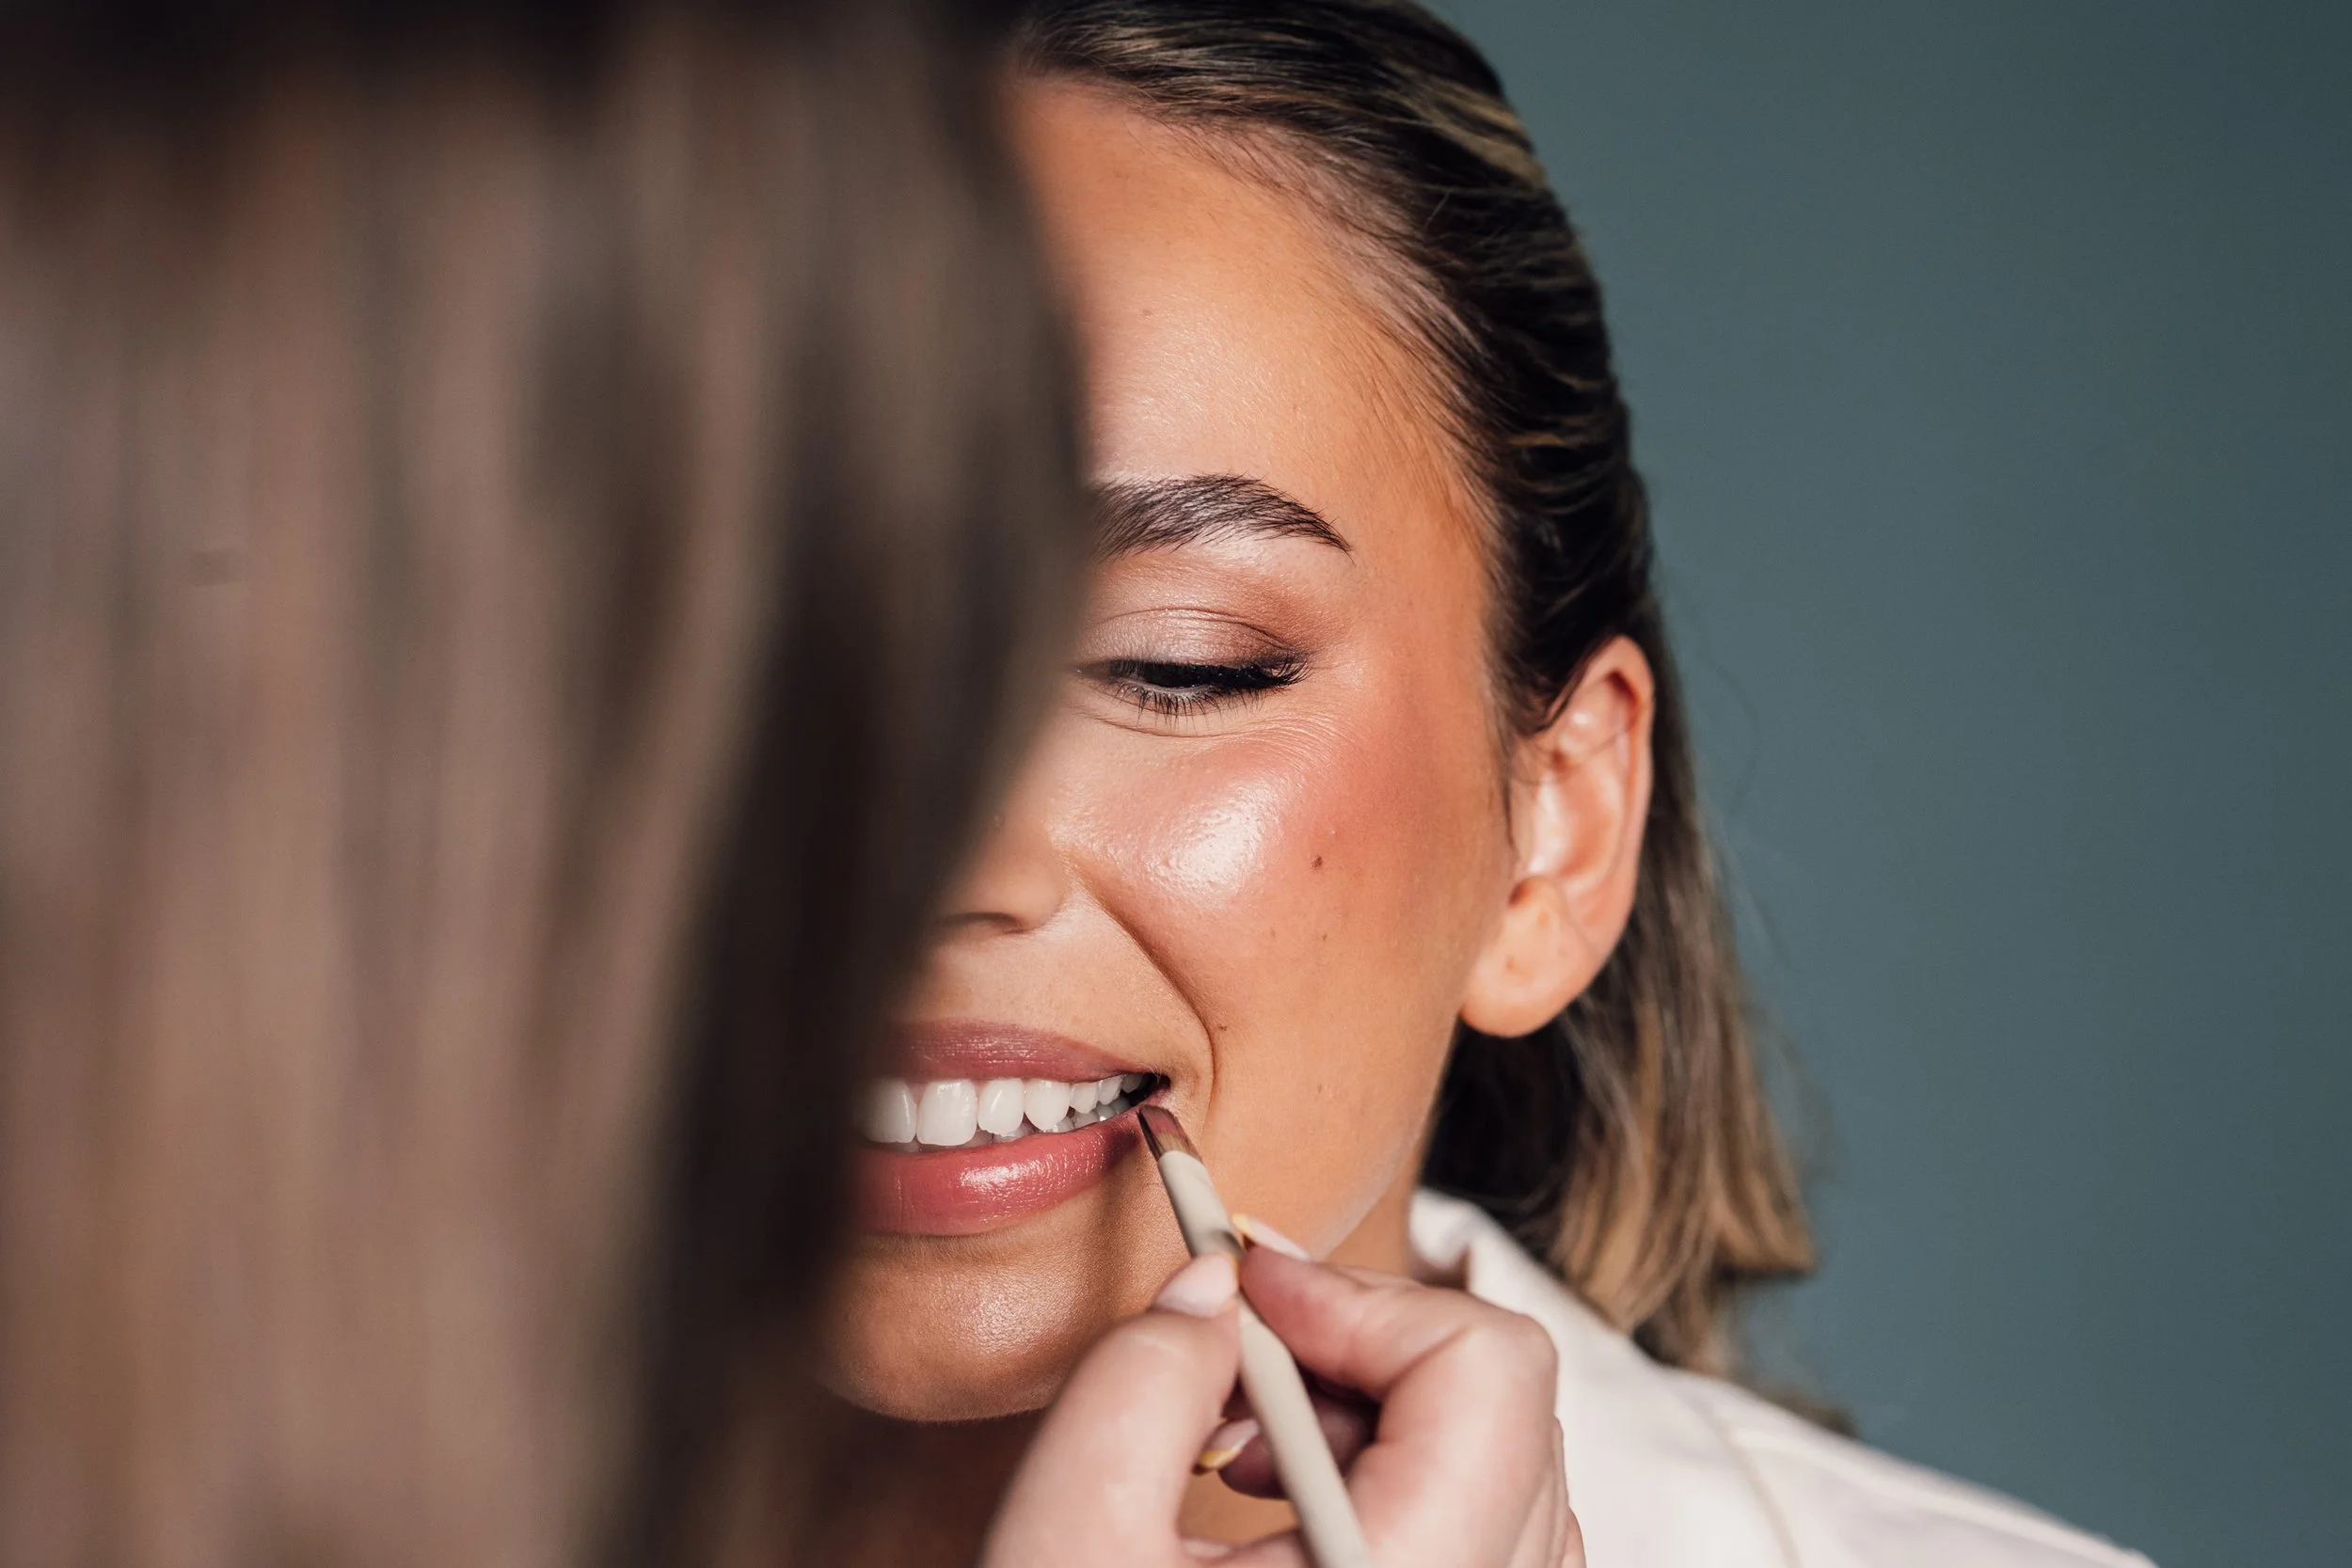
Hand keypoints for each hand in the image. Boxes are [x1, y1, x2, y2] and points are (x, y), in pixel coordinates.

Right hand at [979, 1246, 1581, 1567]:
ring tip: (1244, 1450)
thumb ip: (1137, 1380)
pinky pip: (1491, 1534)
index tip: (1250, 1291)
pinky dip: (1398, 1481)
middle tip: (1234, 1360)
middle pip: (1505, 1404)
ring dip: (1379, 1414)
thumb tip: (1215, 1288)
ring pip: (1506, 1465)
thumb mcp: (1064, 1543)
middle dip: (1362, 1348)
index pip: (1485, 1371)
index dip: (1363, 1298)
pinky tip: (1283, 1514)